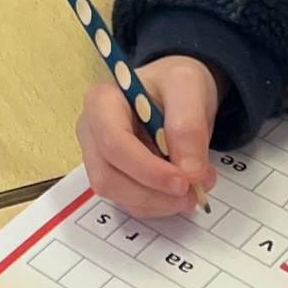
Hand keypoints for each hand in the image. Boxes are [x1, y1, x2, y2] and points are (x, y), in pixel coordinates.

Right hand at [76, 55, 221, 217]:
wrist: (177, 92)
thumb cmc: (174, 83)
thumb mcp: (188, 87)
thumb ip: (189, 125)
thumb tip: (189, 172)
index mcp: (101, 101)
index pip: (112, 144)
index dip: (146, 169)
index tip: (184, 181)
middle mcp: (92, 131)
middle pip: (108, 177)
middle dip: (153, 192)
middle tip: (194, 190)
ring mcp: (100, 157)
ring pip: (119, 196)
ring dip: (160, 202)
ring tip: (195, 187)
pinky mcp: (114, 177)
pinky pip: (133, 203)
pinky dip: (161, 204)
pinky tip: (181, 188)